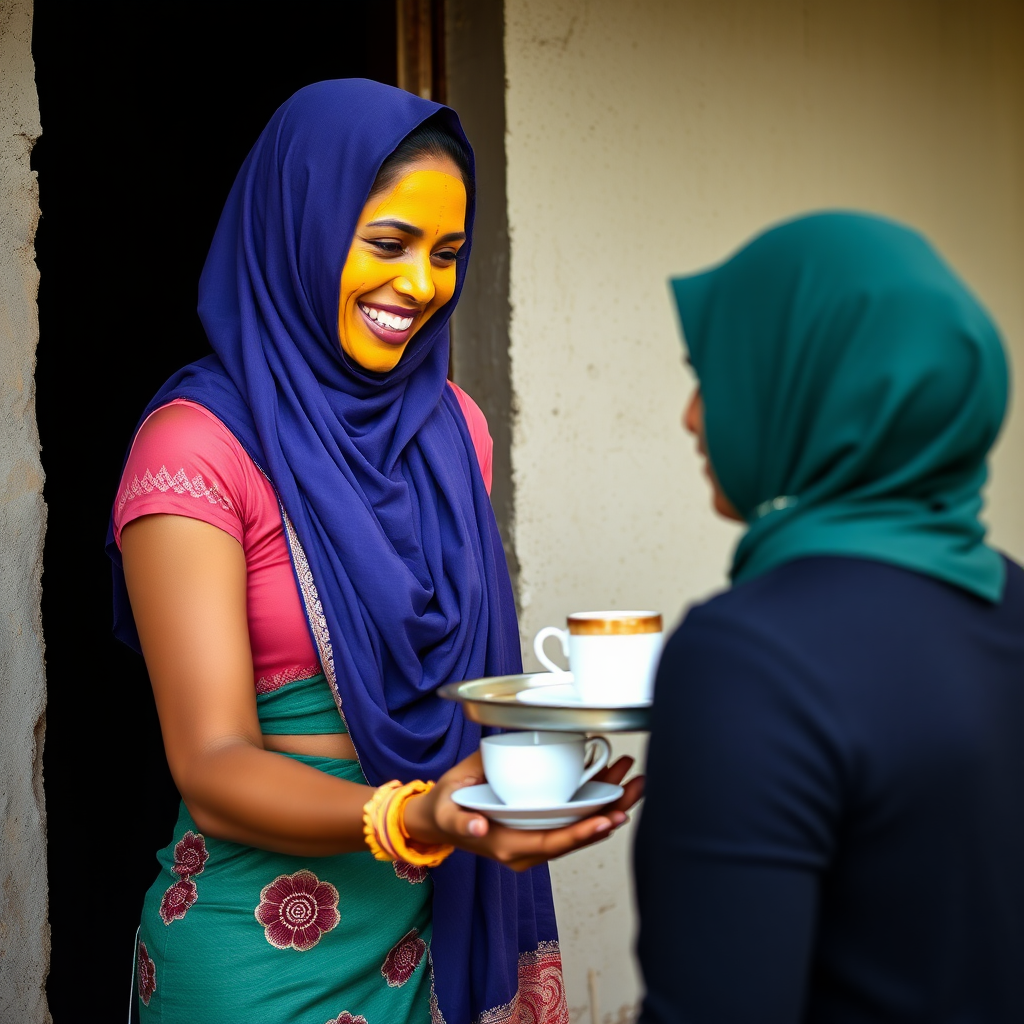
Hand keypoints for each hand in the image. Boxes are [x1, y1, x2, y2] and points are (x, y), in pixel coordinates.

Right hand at [404, 750, 644, 871]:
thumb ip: (461, 819)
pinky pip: (573, 820)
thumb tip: (477, 825)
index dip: (584, 832)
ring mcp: (537, 838)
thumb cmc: (445, 810)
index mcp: (510, 846)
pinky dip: (595, 803)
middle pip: (578, 836)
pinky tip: (612, 784)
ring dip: (609, 805)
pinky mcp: (540, 826)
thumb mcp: (447, 812)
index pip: (555, 843)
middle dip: (610, 813)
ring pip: (581, 827)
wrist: (440, 818)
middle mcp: (529, 848)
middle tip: (634, 787)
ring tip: (632, 780)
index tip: (608, 817)